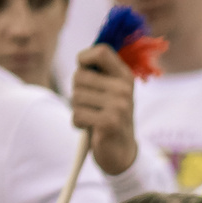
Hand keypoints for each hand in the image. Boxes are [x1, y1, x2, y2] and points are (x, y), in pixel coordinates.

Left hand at [71, 45, 140, 177]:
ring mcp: (119, 106)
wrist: (121, 151)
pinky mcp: (109, 122)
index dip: (84, 58)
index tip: (84, 71)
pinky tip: (88, 128)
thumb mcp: (109, 91)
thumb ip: (98, 74)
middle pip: (80, 75)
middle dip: (76, 91)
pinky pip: (77, 114)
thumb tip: (82, 59)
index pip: (101, 51)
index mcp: (125, 76)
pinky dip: (77, 123)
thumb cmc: (108, 116)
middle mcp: (124, 88)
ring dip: (77, 109)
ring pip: (76, 96)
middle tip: (90, 105)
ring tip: (91, 117)